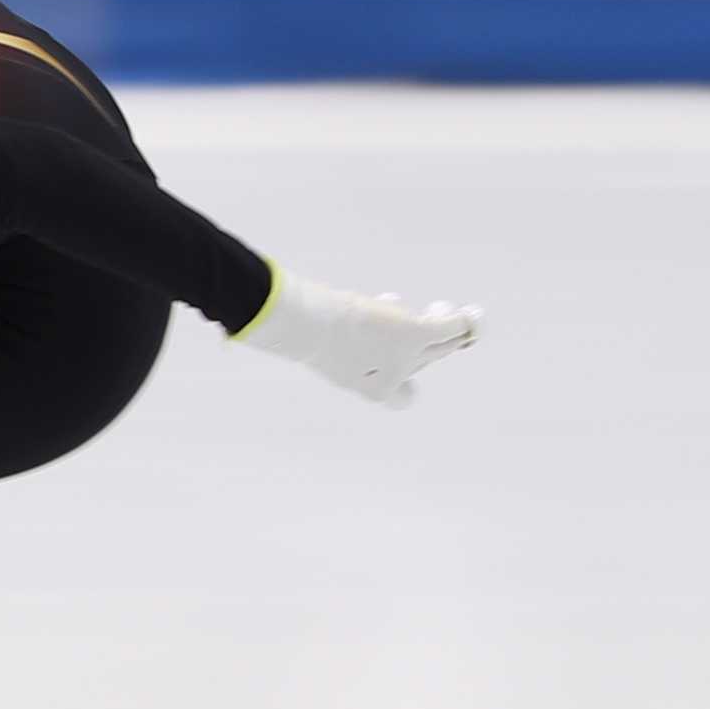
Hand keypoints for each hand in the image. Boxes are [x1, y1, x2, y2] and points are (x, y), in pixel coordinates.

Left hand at [232, 268, 481, 409]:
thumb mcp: (295, 340)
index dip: (400, 375)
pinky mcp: (412, 333)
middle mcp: (389, 379)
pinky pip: (453, 327)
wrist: (299, 325)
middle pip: (426, 362)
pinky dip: (465, 320)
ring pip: (445, 344)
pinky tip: (470, 313)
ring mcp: (403, 356)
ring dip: (454, 328)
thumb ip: (284, 335)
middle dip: (433, 345)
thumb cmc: (289, 331)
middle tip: (437, 319)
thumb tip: (239, 329)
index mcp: (364, 385)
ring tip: (452, 312)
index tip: (385, 351)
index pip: (398, 396)